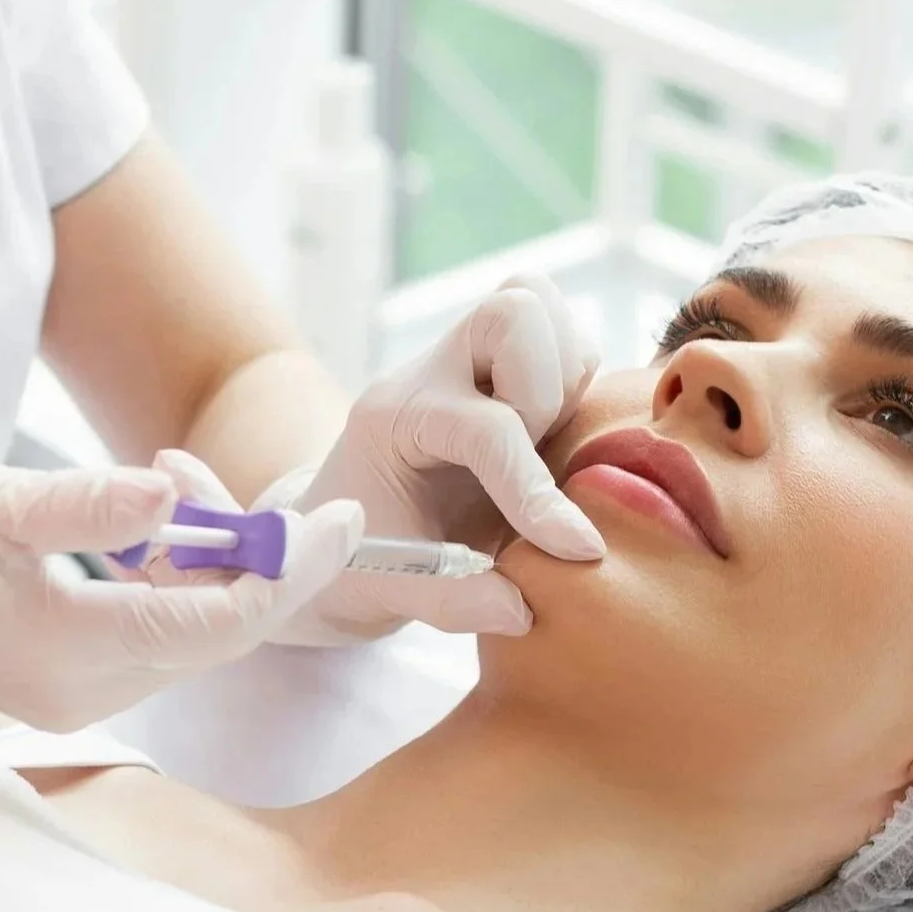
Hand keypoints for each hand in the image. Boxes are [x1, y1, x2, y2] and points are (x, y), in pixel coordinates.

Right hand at [0, 461, 363, 736]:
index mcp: (81, 652)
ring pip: (186, 625)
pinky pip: (149, 623)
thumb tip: (173, 496)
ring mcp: (75, 685)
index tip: (346, 518)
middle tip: (305, 500)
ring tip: (175, 476)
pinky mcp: (60, 668)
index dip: (295, 570)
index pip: (225, 620)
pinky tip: (148, 509)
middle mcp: (91, 686)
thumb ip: (88, 506)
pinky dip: (169, 569)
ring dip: (208, 556)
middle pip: (221, 631)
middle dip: (267, 562)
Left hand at [268, 276, 605, 643]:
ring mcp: (470, 360)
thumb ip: (452, 602)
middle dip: (546, 387)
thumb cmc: (354, 562)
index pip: (484, 429)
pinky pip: (561, 335)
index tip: (576, 549)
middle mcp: (433, 371)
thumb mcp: (385, 594)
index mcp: (395, 417)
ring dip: (566, 376)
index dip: (534, 492)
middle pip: (511, 309)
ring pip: (539, 304)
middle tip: (538, 452)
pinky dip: (576, 379)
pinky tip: (555, 438)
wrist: (336, 536)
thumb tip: (521, 607)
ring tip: (546, 443)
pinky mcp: (505, 368)